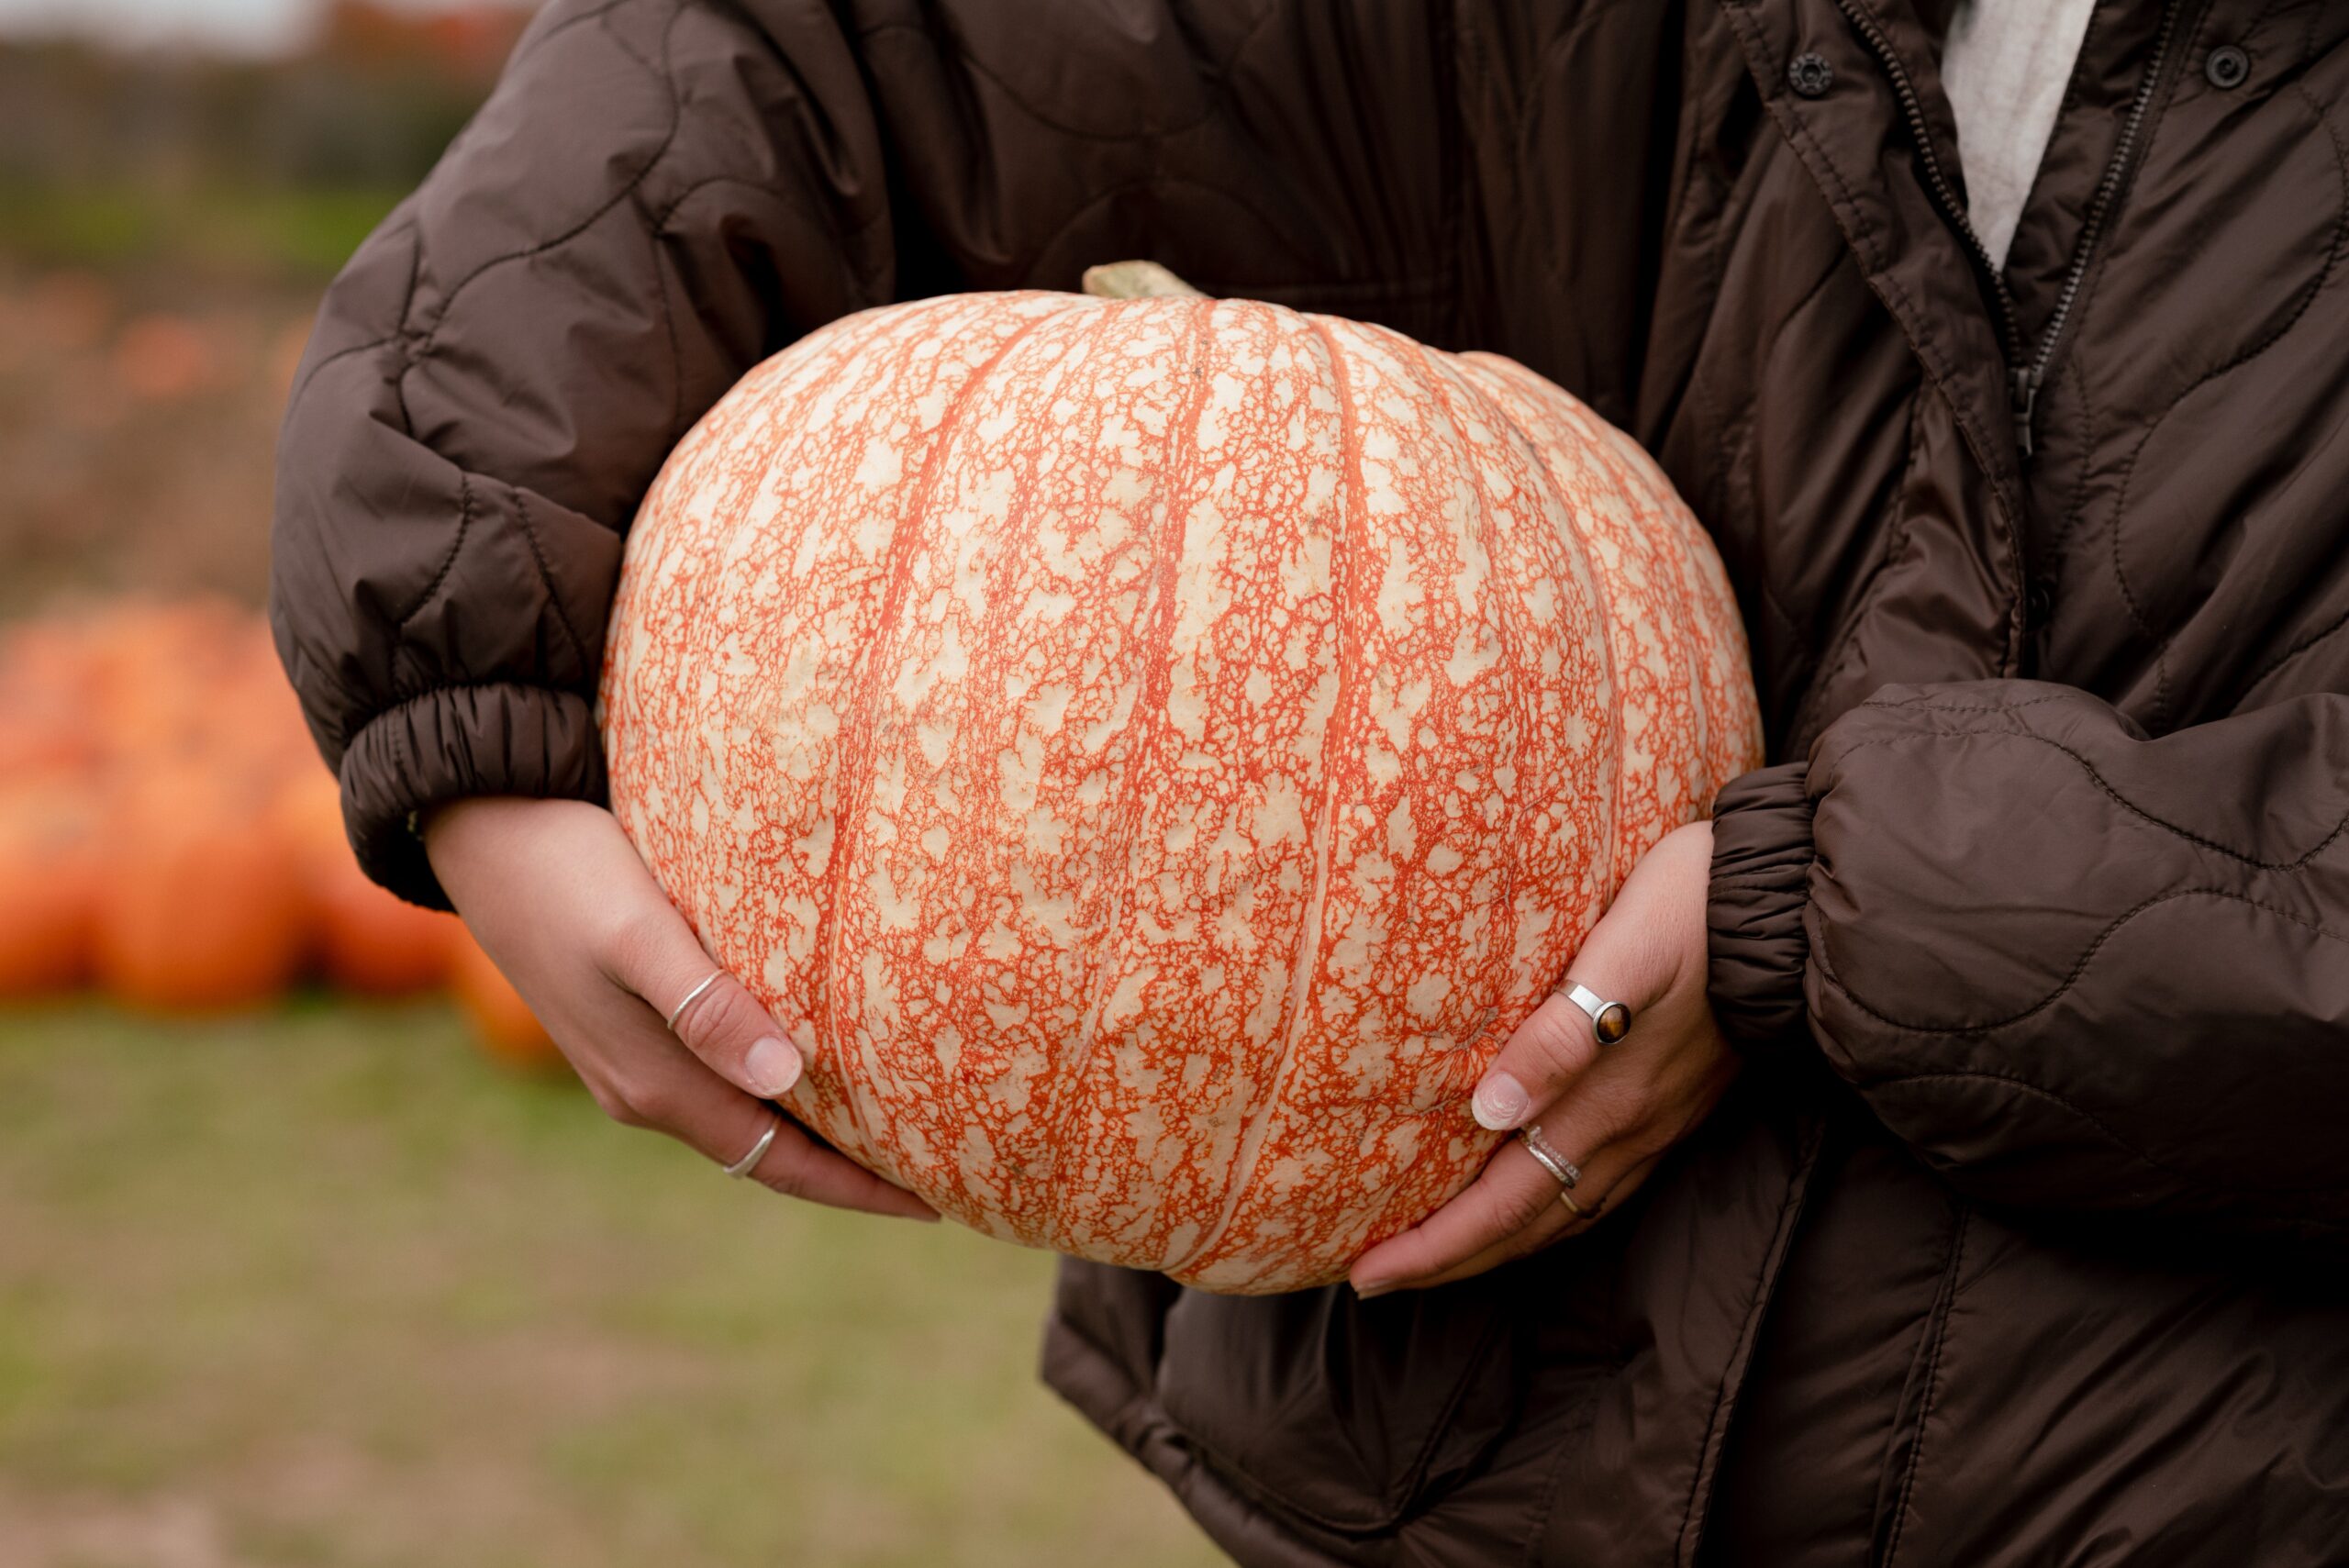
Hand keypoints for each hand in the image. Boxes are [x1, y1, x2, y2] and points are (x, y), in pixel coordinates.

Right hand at [424, 796, 933, 1218]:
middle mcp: (642, 1086)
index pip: (777, 1160)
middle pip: (768, 1148)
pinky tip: (818, 1053)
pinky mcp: (626, 1014)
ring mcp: (629, 1055)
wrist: (471, 820)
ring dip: (818, 1125)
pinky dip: (779, 1079)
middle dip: (851, 1167)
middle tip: (942, 1164)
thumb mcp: (638, 933)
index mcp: (653, 1082)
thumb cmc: (563, 865)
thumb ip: (706, 1006)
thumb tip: (783, 1079)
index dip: (857, 1188)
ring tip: (898, 1118)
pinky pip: (721, 1071)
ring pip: (745, 1111)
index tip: (939, 1202)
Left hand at [1349, 820, 1735, 1294]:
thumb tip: (1491, 1111)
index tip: (1366, 1274)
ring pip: (1562, 1216)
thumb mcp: (1622, 953)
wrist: (1791, 908)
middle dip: (1448, 1260)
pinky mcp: (1673, 1108)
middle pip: (1526, 1228)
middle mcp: (1629, 1133)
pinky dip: (1546, 1213)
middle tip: (1373, 1278)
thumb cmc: (1694, 910)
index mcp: (1607, 1105)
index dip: (1434, 1247)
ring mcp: (1655, 1127)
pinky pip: (1596, 1190)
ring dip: (1495, 1244)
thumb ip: (1560, 1037)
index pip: (1503, 1205)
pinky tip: (1527, 1198)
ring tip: (1437, 1253)